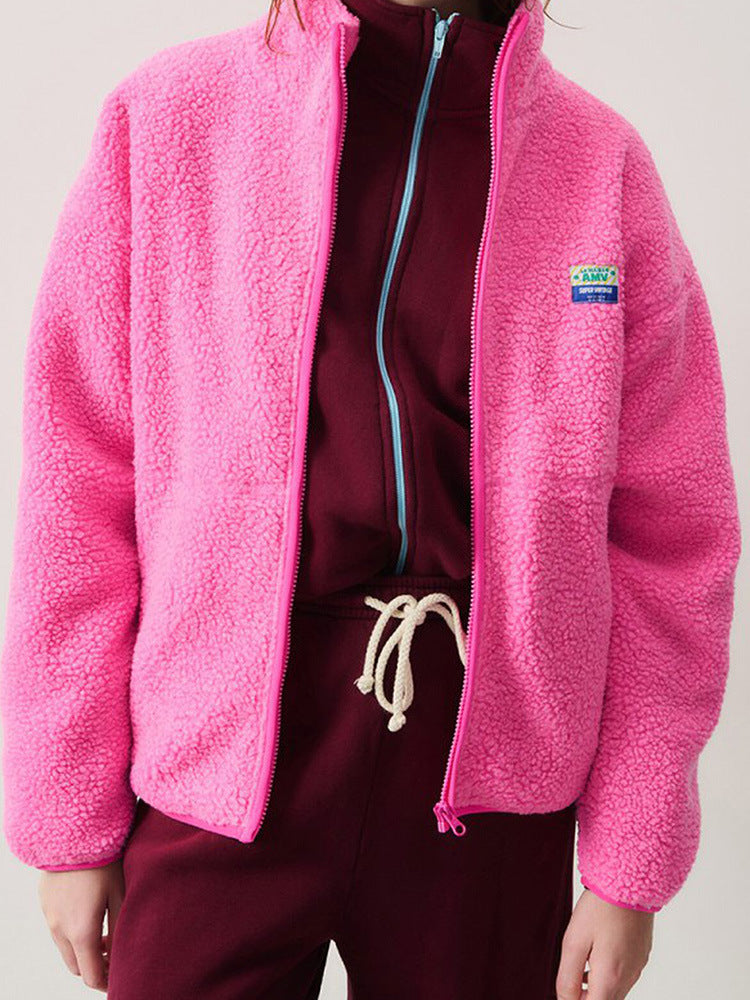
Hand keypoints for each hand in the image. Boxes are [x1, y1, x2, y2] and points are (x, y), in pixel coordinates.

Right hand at [38, 860, 124, 991]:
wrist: (73, 832)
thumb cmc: (103, 861)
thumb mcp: (120, 894)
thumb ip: (120, 927)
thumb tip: (122, 951)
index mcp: (81, 932)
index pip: (91, 975)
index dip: (107, 982)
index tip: (120, 975)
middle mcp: (60, 930)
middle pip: (76, 966)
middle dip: (94, 966)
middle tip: (114, 953)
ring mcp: (49, 916)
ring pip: (64, 948)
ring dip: (82, 949)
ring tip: (104, 931)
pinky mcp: (44, 902)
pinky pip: (57, 928)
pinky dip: (71, 932)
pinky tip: (88, 911)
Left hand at [556, 888, 653, 999]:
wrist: (629, 882)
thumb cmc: (600, 908)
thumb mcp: (573, 941)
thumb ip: (568, 977)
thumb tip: (564, 999)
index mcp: (610, 977)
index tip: (567, 990)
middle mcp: (628, 978)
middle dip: (586, 996)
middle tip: (571, 978)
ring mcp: (637, 967)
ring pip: (615, 992)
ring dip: (597, 987)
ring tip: (580, 963)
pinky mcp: (641, 956)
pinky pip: (624, 977)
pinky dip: (608, 975)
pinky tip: (596, 955)